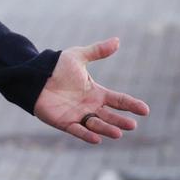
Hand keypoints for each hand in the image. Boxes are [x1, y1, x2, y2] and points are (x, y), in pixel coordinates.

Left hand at [34, 37, 149, 143]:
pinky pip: (78, 130)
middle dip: (121, 121)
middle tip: (132, 125)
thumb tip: (117, 40)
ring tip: (118, 133)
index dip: (132, 105)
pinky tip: (97, 139)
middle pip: (110, 116)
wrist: (34, 75)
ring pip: (96, 125)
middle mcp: (90, 106)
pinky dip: (87, 135)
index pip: (119, 100)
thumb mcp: (78, 56)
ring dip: (106, 129)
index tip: (145, 110)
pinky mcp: (64, 122)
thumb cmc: (56, 66)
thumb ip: (97, 51)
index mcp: (96, 93)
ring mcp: (78, 115)